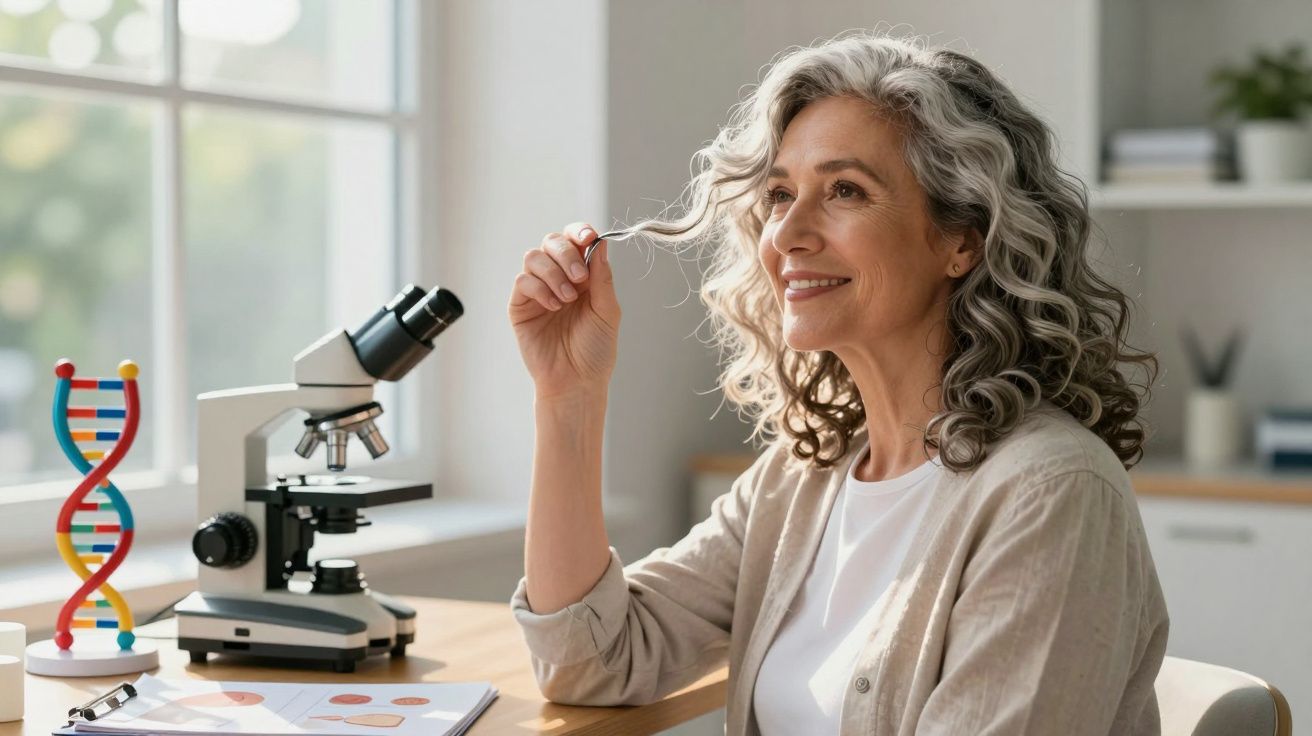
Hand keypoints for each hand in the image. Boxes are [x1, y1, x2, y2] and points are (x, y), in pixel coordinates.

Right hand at [508, 222, 619, 399]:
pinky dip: (539, 288)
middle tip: (579, 278)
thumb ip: (602, 277)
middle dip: (566, 253)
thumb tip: (600, 243)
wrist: (575, 381)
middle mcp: (559, 278)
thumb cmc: (595, 351)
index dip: (579, 232)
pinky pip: (522, 280)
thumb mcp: (607, 311)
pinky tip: (553, 307)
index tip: (588, 237)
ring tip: (567, 299)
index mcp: (583, 276)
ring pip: (534, 257)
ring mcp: (538, 290)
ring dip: (553, 273)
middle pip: (552, 241)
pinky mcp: (520, 305)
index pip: (576, 241)